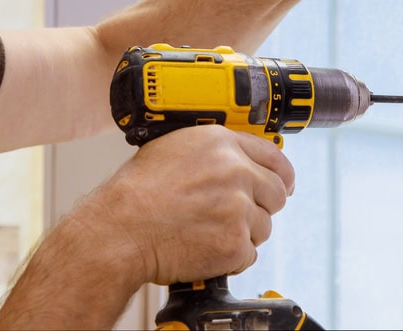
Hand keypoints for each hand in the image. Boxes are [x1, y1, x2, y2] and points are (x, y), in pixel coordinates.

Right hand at [81, 125, 294, 284]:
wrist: (120, 229)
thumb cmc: (136, 193)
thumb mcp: (173, 149)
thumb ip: (212, 152)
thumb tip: (235, 161)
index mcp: (221, 144)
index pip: (274, 156)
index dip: (281, 174)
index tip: (282, 183)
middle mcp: (236, 171)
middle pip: (276, 193)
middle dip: (260, 206)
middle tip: (235, 215)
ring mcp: (238, 208)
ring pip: (263, 226)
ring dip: (242, 233)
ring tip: (207, 231)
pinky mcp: (235, 243)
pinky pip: (249, 253)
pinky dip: (231, 257)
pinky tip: (204, 248)